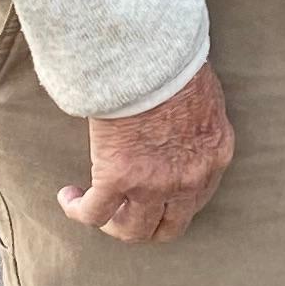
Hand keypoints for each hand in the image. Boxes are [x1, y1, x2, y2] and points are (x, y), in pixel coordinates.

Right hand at [59, 62, 233, 243]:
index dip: (172, 203)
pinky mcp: (118, 177)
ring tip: (93, 204)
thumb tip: (177, 123)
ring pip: (132, 230)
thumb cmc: (176, 62)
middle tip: (124, 210)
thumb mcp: (205, 97)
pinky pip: (94, 212)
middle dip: (145, 225)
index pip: (198, 199)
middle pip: (168, 229)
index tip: (153, 193)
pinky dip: (78, 209)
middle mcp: (190, 179)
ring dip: (112, 224)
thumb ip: (196, 121)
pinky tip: (69, 196)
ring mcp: (154, 184)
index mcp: (215, 155)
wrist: (153, 55)